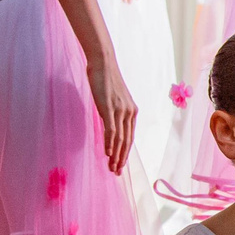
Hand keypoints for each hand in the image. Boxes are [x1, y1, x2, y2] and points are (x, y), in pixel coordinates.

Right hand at [85, 55, 137, 176]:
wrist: (103, 62)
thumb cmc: (105, 79)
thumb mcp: (112, 98)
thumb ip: (113, 111)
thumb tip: (109, 124)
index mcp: (131, 111)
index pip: (129, 137)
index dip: (125, 153)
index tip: (119, 165)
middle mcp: (129, 112)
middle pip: (126, 141)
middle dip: (122, 159)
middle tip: (116, 172)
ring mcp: (120, 110)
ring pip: (120, 138)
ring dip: (116, 155)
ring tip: (112, 168)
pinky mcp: (110, 107)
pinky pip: (111, 129)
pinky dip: (110, 143)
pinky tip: (107, 153)